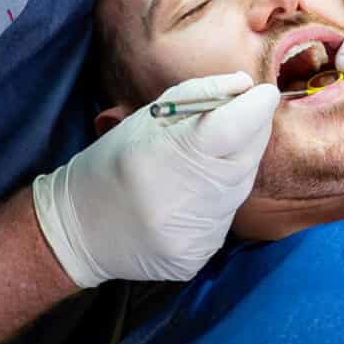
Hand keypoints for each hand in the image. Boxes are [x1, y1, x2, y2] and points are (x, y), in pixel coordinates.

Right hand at [33, 72, 279, 286]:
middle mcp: (181, 200)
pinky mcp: (194, 258)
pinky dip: (217, 201)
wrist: (79, 229)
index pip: (232, 127)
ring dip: (232, 168)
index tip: (265, 94)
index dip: (256, 107)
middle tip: (245, 117)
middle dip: (252, 132)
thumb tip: (244, 85)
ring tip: (204, 161)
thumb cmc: (113, 162)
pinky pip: (223, 220)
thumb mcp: (146, 118)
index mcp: (164, 155)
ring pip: (238, 190)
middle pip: (245, 157)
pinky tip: (191, 196)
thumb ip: (198, 95)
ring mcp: (190, 235)